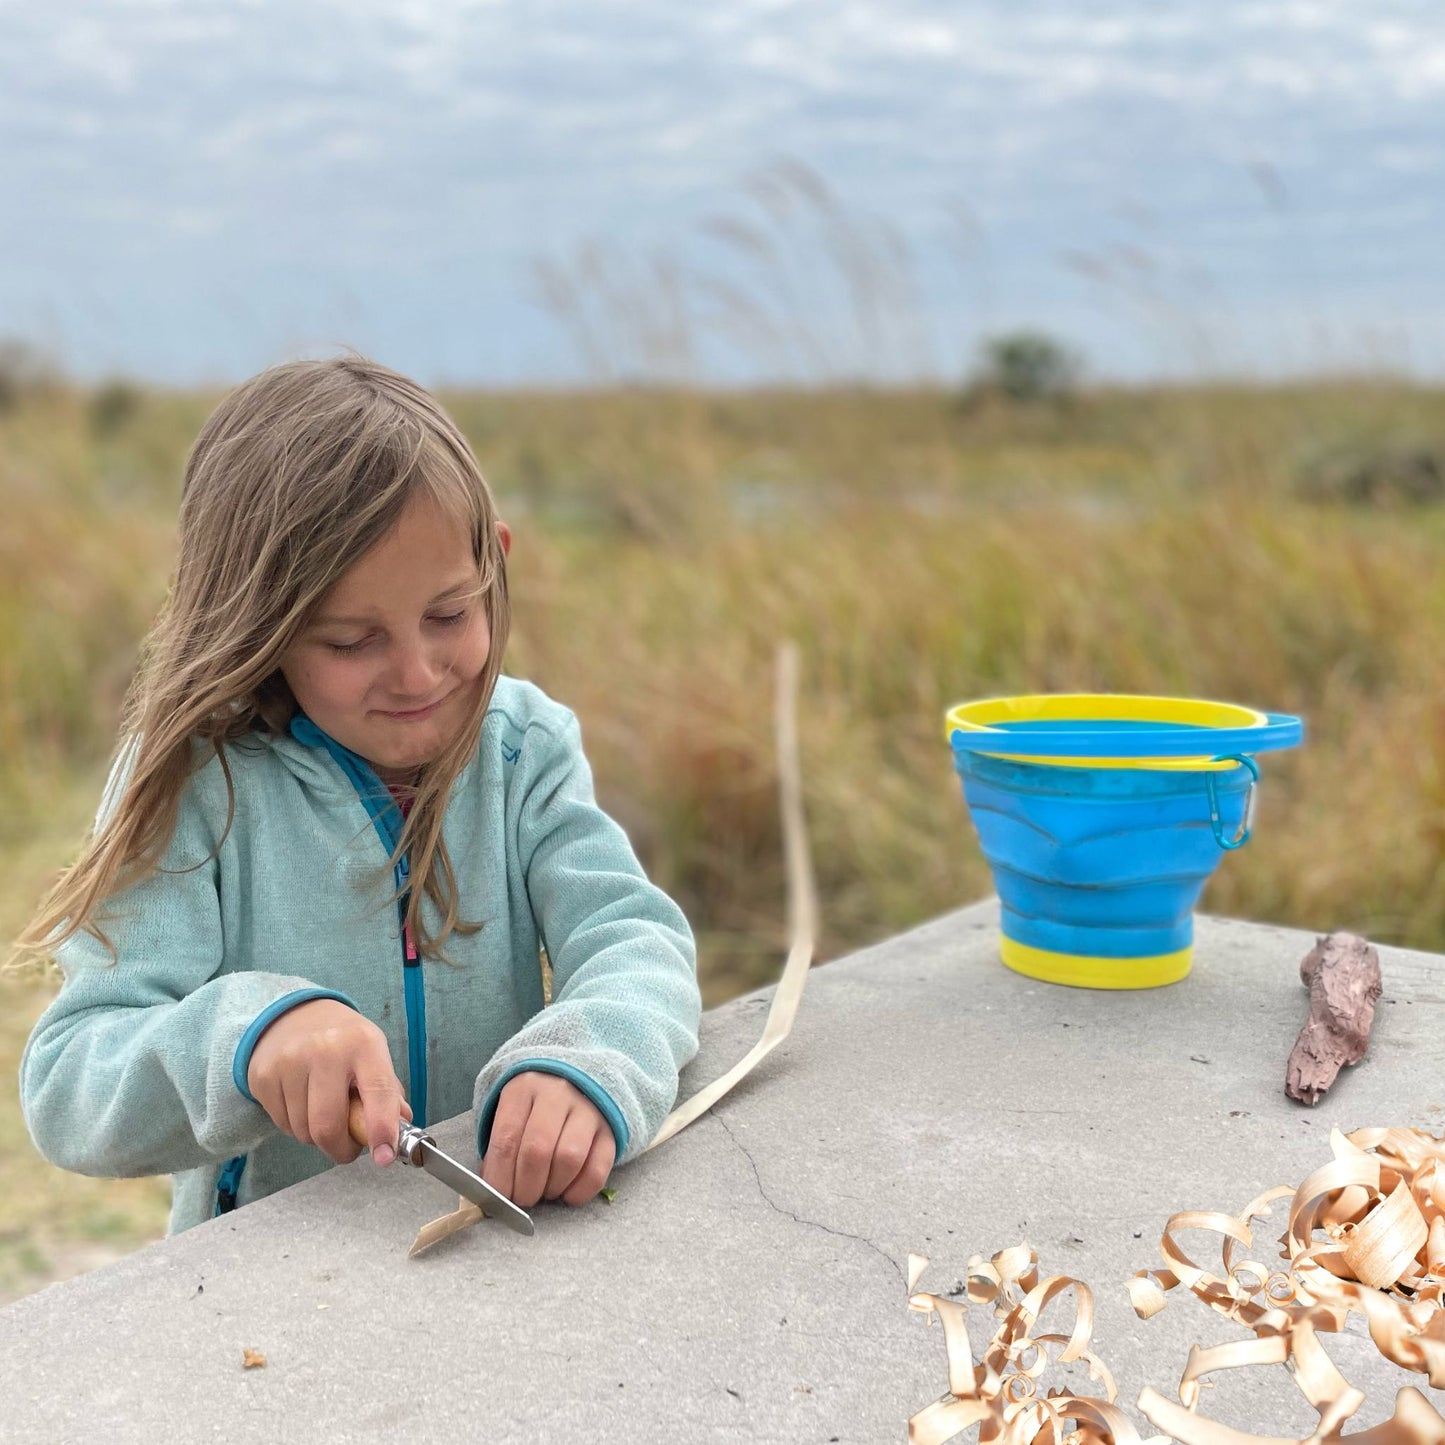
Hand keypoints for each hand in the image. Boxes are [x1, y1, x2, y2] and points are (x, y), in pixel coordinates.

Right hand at [247, 998, 410, 1165]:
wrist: (293, 1014)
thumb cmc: (342, 1040)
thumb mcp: (372, 1052)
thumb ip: (387, 1091)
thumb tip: (400, 1127)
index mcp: (363, 1044)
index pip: (379, 1093)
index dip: (382, 1130)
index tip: (384, 1157)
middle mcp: (325, 1049)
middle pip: (328, 1126)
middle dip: (341, 1149)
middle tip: (347, 1146)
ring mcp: (289, 1062)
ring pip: (303, 1132)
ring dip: (316, 1137)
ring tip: (323, 1112)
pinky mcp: (263, 1076)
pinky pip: (282, 1126)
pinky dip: (296, 1126)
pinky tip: (302, 1103)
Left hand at [481, 1072, 615, 1208]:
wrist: (576, 1078)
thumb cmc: (534, 1105)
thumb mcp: (511, 1112)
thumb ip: (501, 1148)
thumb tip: (494, 1192)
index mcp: (524, 1088)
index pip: (507, 1139)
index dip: (500, 1176)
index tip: (498, 1198)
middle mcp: (557, 1094)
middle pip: (538, 1150)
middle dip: (525, 1187)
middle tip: (522, 1199)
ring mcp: (588, 1110)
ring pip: (569, 1159)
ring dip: (552, 1188)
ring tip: (545, 1191)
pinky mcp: (610, 1130)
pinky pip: (597, 1169)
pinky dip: (580, 1191)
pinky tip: (568, 1194)